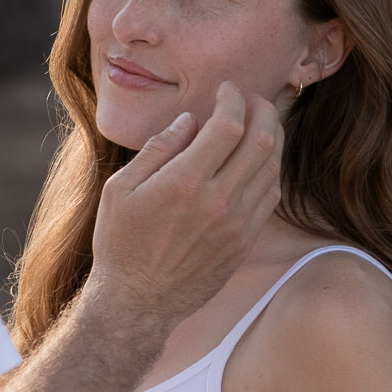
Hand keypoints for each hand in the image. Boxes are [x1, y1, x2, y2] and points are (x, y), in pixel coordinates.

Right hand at [88, 82, 280, 330]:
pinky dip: (270, 169)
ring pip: (271, 168)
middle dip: (262, 110)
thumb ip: (157, 150)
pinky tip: (257, 159)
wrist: (137, 302)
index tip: (227, 89)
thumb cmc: (121, 242)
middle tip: (252, 99)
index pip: (228, 126)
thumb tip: (189, 121)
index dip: (233, 99)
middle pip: (261, 141)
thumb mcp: (120, 189)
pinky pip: (270, 196)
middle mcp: (217, 202)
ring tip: (259, 123)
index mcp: (184, 182)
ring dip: (271, 138)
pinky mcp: (244, 242)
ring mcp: (236, 225)